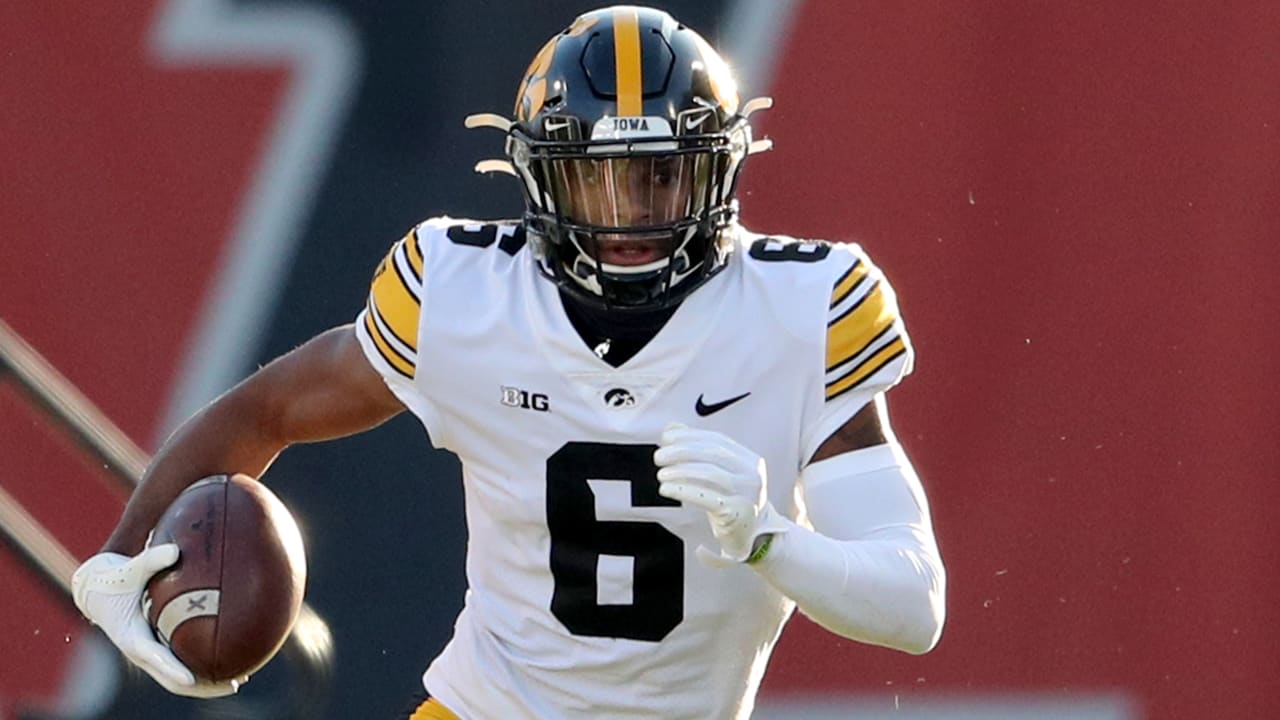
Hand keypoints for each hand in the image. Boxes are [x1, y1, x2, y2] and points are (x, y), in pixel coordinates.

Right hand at [71, 545, 244, 697]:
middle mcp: (141, 651)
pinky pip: (182, 664)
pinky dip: (202, 668)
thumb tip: (175, 550)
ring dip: (205, 683)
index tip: (192, 679)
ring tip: (237, 680)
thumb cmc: (113, 579)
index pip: (154, 658)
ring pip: (178, 678)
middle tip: (231, 684)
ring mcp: (150, 653)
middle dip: (200, 686)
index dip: (172, 670)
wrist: (96, 590)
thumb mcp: (127, 570)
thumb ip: (150, 561)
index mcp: (131, 636)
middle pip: (172, 679)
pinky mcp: (157, 648)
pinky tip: (229, 664)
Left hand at [654, 423, 789, 564]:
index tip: (666, 438)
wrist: (750, 537)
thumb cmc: (729, 501)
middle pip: (714, 454)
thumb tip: (671, 428)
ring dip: (681, 471)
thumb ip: (697, 450)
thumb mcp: (717, 474)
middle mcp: (752, 474)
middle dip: (682, 452)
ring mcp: (747, 494)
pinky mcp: (737, 513)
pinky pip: (707, 497)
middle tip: (659, 456)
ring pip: (711, 474)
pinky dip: (684, 490)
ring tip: (661, 474)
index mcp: (749, 459)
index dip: (690, 436)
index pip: (717, 440)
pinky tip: (667, 489)